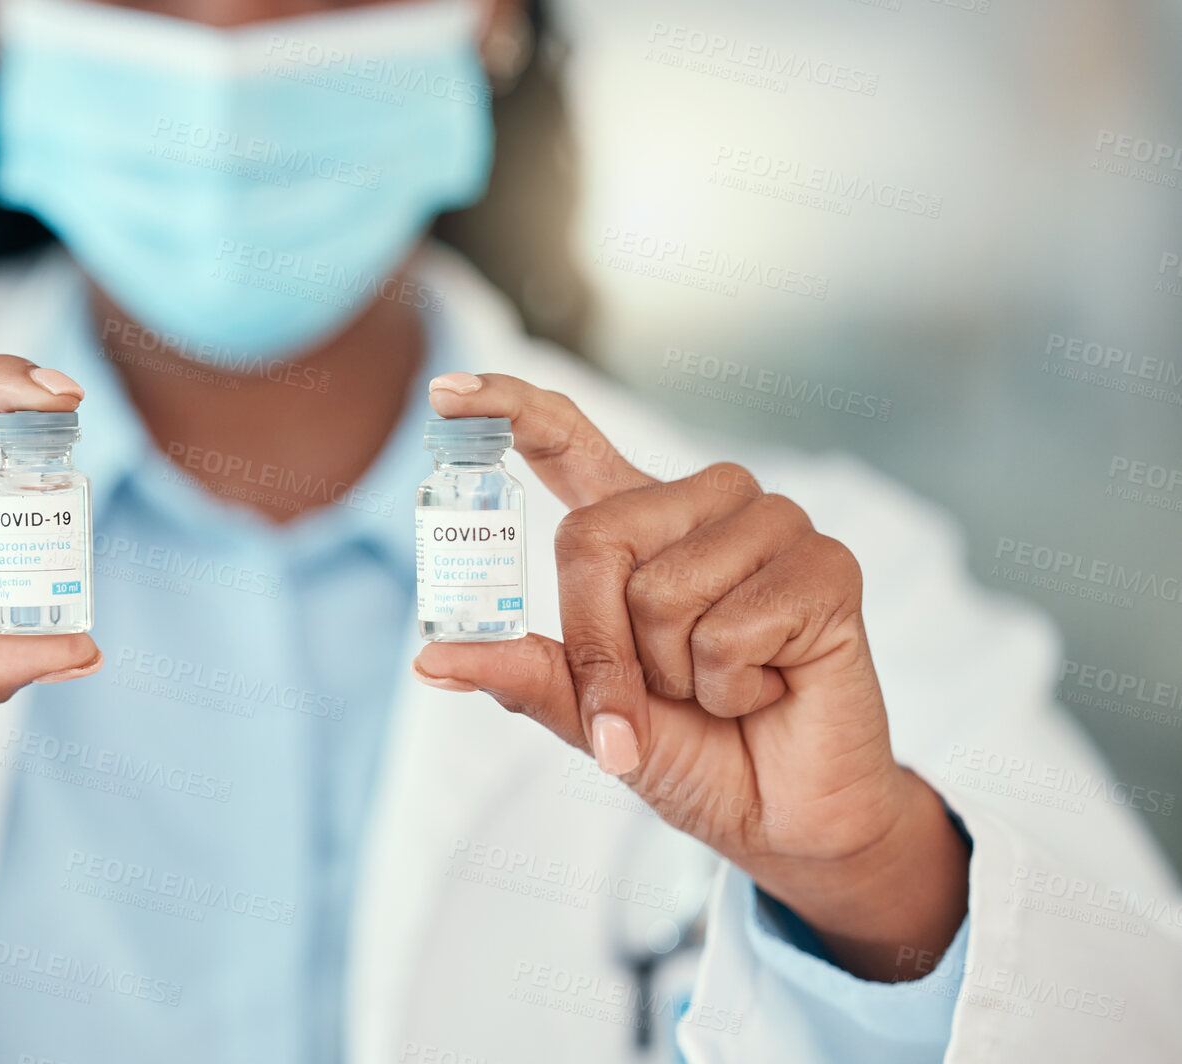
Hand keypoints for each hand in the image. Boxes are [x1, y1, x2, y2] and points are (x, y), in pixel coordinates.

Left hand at [412, 372, 967, 981]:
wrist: (785, 814)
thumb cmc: (689, 749)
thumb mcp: (586, 716)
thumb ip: (523, 674)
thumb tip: (431, 657)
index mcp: (637, 522)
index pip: (565, 439)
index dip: (507, 409)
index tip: (444, 394)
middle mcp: (703, 504)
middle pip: (593, 540)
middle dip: (600, 647)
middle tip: (653, 699)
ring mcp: (773, 524)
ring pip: (662, 591)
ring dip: (677, 674)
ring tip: (726, 685)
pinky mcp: (828, 565)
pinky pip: (730, 629)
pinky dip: (733, 687)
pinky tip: (771, 688)